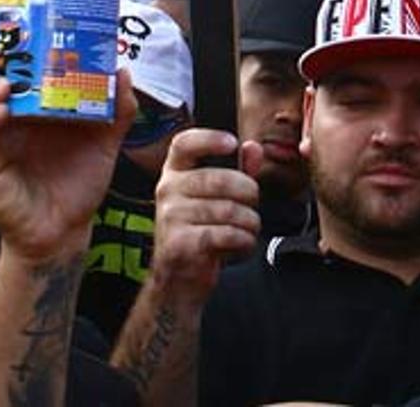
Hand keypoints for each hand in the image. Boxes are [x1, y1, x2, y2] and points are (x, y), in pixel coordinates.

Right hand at [0, 46, 136, 261]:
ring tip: (0, 82)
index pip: (7, 64)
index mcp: (28, 103)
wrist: (67, 230)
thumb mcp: (104, 140)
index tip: (4, 18)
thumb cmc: (77, 181)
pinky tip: (0, 113)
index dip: (0, 41)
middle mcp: (4, 117)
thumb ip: (116, 107)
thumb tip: (123, 70)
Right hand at [149, 129, 263, 300]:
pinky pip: (225, 234)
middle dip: (249, 194)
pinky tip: (240, 246)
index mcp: (174, 173)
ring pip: (229, 210)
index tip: (233, 143)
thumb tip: (253, 147)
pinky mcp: (179, 243)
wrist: (177, 281)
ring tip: (247, 230)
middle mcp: (167, 190)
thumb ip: (237, 171)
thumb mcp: (217, 199)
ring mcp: (170, 217)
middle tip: (252, 206)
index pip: (183, 144)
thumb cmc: (201, 233)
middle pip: (220, 179)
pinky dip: (243, 241)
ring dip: (250, 223)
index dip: (209, 139)